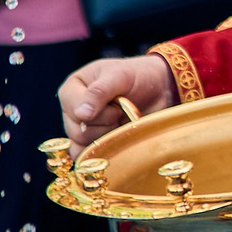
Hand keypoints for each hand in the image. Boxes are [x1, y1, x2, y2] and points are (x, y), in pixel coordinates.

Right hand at [58, 54, 179, 148]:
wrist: (158, 88)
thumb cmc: (138, 75)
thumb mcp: (119, 76)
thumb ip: (99, 92)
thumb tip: (80, 115)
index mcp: (72, 88)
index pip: (74, 111)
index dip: (98, 112)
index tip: (117, 102)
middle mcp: (73, 109)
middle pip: (78, 131)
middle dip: (105, 124)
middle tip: (120, 112)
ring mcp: (82, 127)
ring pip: (84, 145)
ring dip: (107, 135)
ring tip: (120, 121)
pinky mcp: (93, 141)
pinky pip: (87, 156)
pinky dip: (100, 152)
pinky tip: (111, 144)